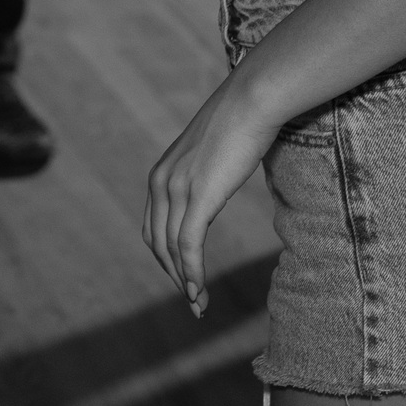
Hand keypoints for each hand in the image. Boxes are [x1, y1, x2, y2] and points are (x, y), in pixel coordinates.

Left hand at [143, 71, 281, 316]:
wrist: (251, 101)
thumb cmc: (240, 124)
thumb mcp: (211, 156)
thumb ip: (204, 176)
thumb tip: (213, 188)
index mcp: (160, 175)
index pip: (153, 228)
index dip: (166, 259)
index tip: (183, 281)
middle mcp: (161, 183)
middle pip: (158, 243)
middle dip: (173, 275)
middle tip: (193, 300)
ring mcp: (177, 190)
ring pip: (173, 249)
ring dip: (185, 281)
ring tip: (199, 304)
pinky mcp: (198, 196)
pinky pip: (189, 245)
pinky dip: (192, 272)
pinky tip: (199, 291)